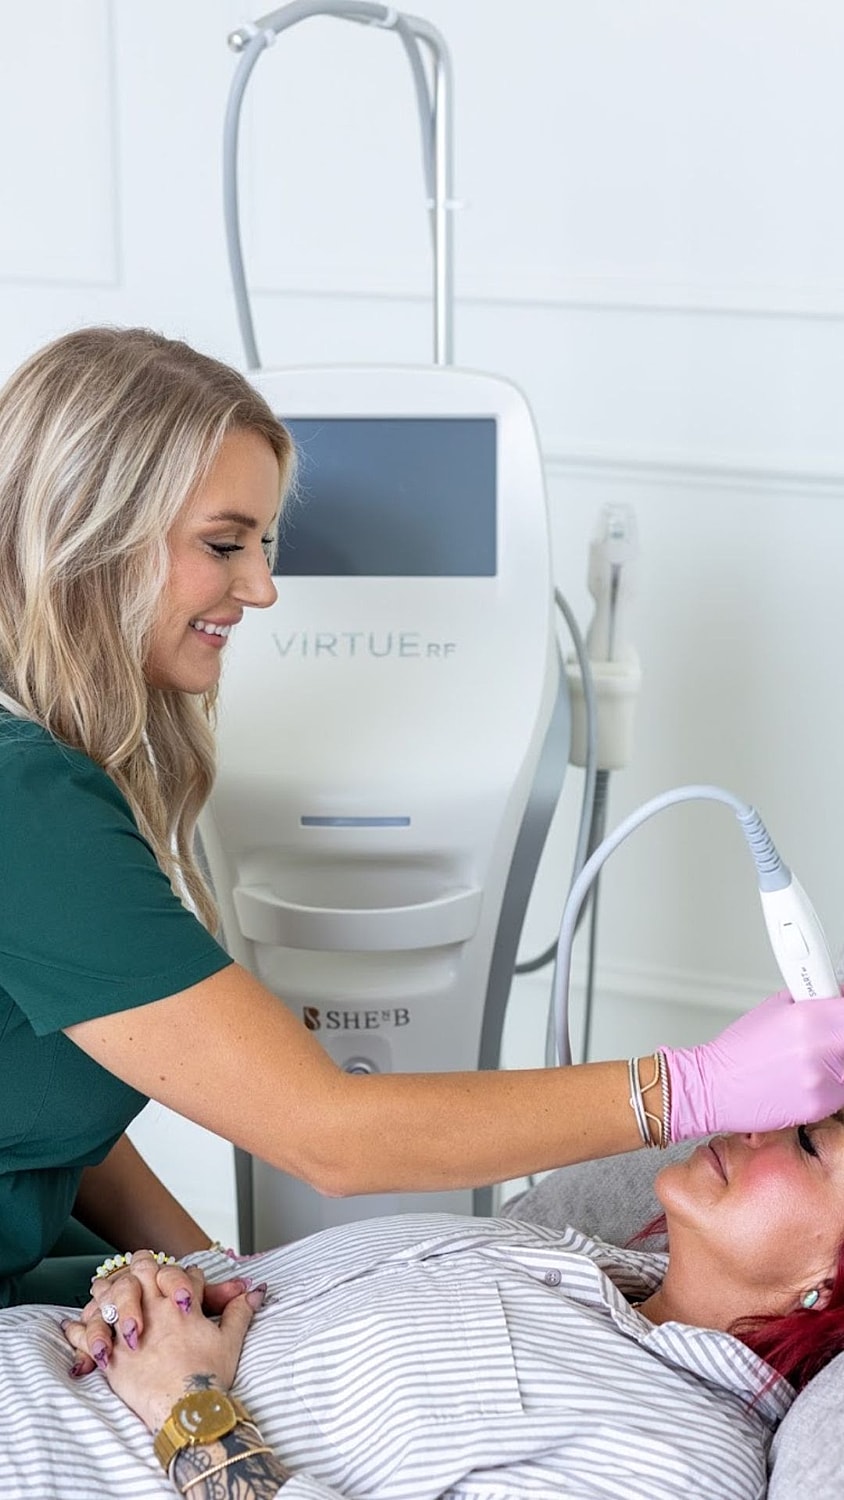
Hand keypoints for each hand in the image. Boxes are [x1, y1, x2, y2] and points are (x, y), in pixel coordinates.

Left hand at [62, 1251, 264, 1432]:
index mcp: (180, 1303)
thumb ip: (240, 1310)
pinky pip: (86, 1335)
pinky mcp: (112, 1357)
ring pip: (109, 1293)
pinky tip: (74, 1325)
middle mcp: (153, 1310)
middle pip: (140, 1268)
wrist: (188, 1412)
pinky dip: (78, 1329)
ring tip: (104, 1292)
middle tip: (139, 1275)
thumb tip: (257, 1291)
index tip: (182, 1290)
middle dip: (140, 1267)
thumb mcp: (230, 1340)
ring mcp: (129, 1331)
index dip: (183, 1277)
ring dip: (107, 1290)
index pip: (179, 1271)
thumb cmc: (209, 1378)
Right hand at [662, 989, 843, 1138]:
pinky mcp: (821, 1106)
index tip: (839, 1011)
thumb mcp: (774, 1007)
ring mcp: (822, 1081)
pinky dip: (830, 1083)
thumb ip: (812, 999)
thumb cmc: (739, 1049)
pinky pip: (841, 1090)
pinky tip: (806, 1076)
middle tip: (828, 1033)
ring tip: (812, 1056)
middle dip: (840, 1034)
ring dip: (838, 1058)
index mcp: (808, 1018)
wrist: (715, 1087)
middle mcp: (818, 1049)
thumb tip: (834, 994)